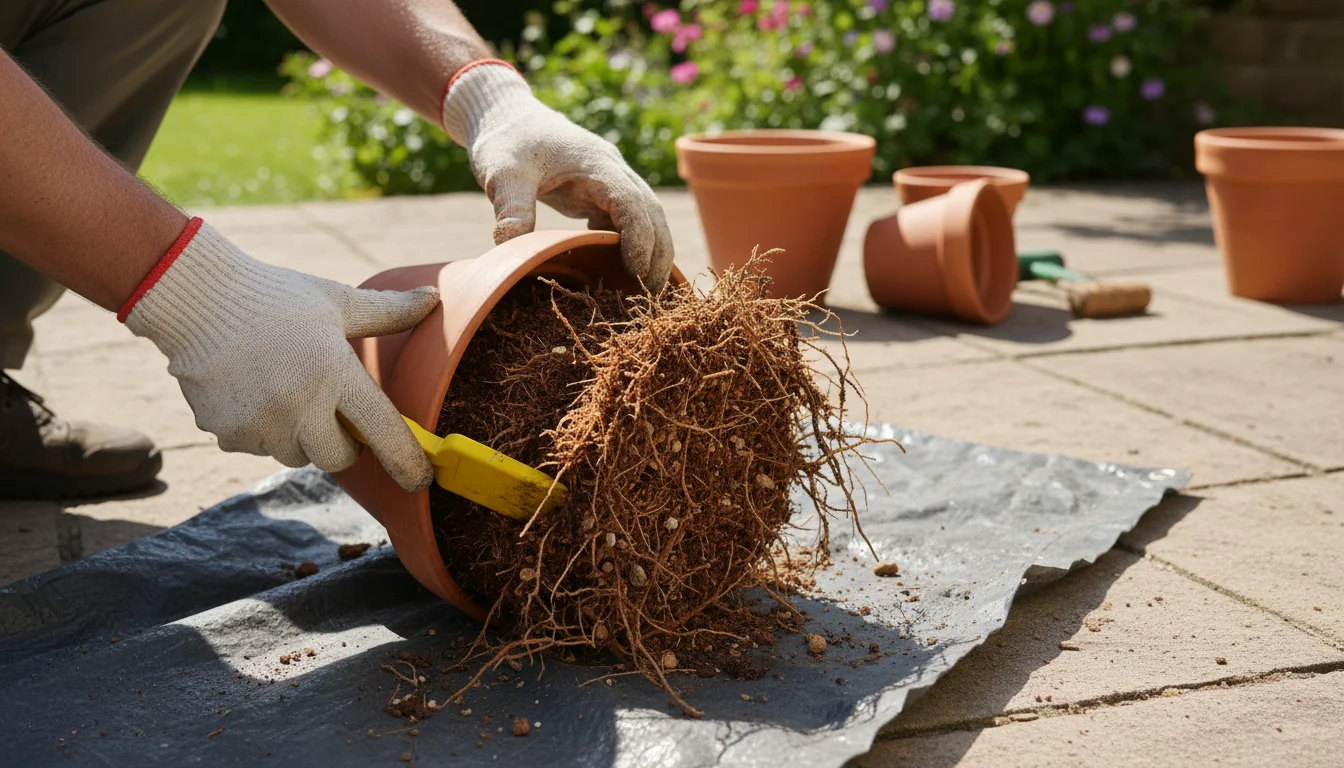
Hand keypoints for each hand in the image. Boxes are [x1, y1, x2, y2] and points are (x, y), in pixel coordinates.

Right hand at [122, 219, 439, 491]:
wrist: (196, 298)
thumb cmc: (276, 298)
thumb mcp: (337, 301)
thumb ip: (388, 311)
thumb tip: (435, 297)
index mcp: (333, 372)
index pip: (382, 430)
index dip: (406, 461)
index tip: (421, 481)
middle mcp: (298, 405)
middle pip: (339, 458)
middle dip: (343, 443)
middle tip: (333, 410)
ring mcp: (259, 424)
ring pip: (297, 455)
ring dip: (300, 437)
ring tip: (286, 390)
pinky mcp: (227, 434)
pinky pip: (259, 449)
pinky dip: (263, 432)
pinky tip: (253, 393)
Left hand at [441, 62, 674, 290]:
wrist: (506, 116)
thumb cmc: (505, 141)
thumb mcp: (501, 173)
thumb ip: (511, 208)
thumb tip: (510, 248)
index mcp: (596, 164)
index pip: (632, 203)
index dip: (640, 238)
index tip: (637, 273)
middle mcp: (613, 171)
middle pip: (651, 212)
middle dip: (657, 253)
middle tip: (653, 296)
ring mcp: (610, 181)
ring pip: (647, 216)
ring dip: (653, 250)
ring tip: (648, 291)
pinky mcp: (601, 192)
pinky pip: (629, 219)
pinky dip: (635, 244)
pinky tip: (625, 272)